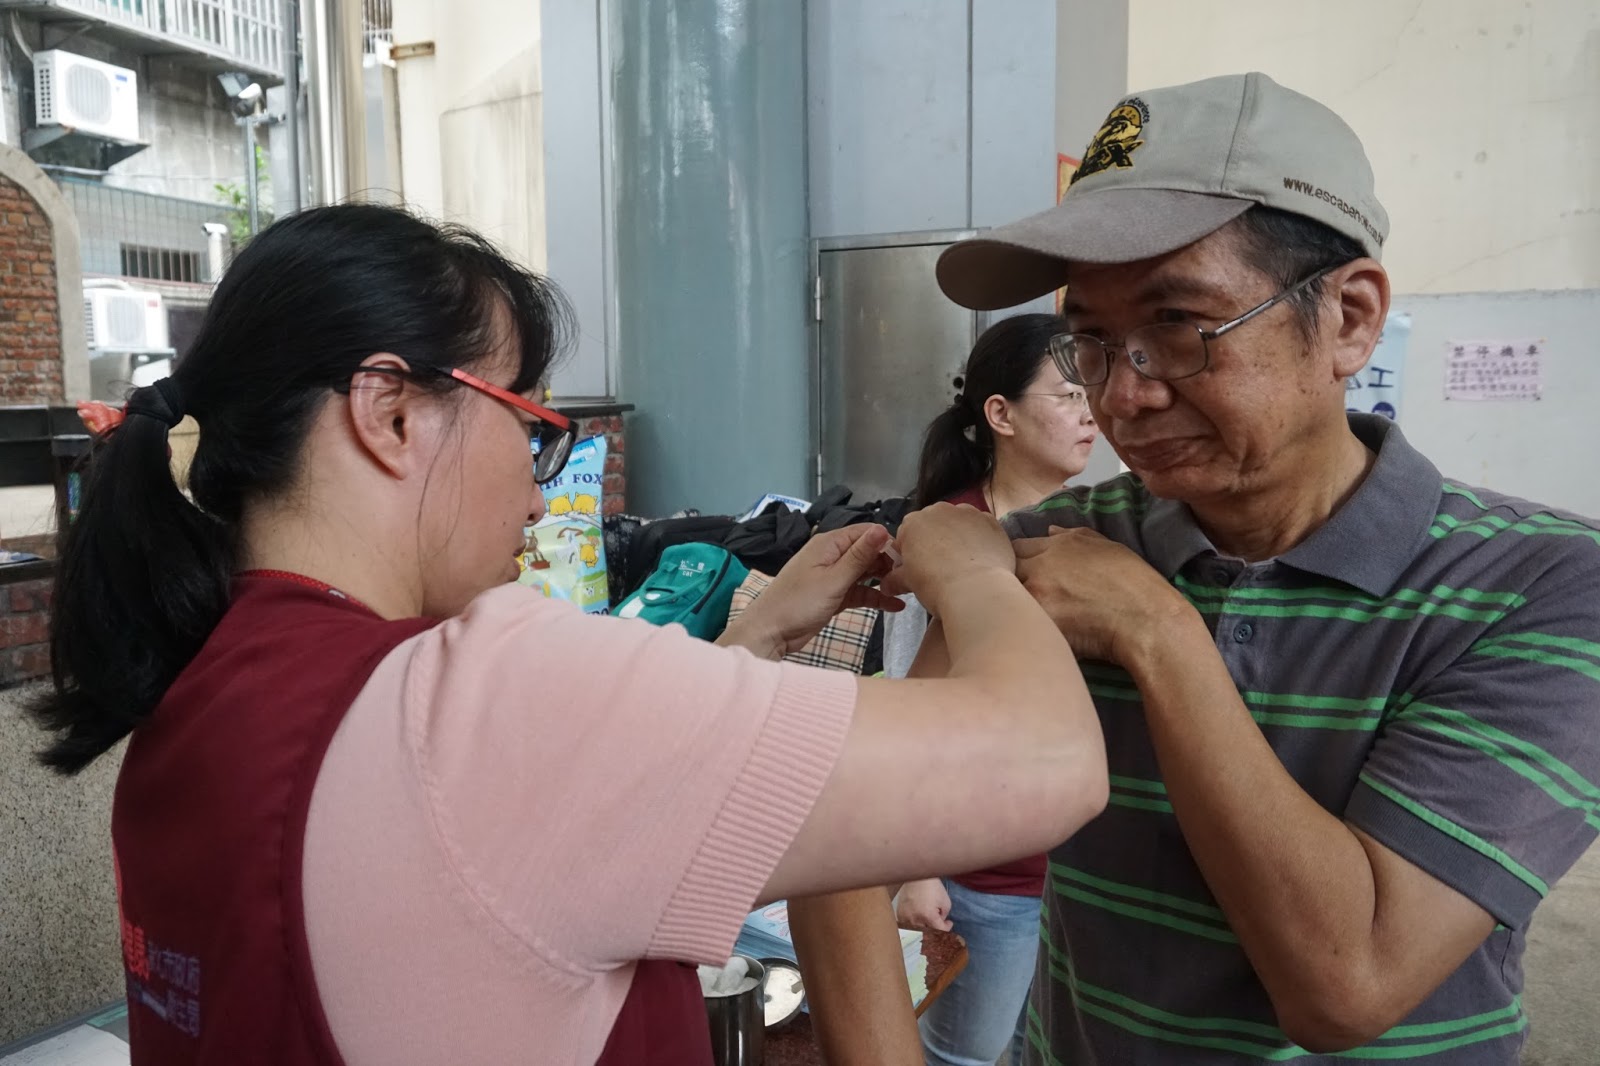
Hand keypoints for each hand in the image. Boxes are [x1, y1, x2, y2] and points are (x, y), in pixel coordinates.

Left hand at [725, 525, 903, 658]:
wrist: (770, 633)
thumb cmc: (797, 603)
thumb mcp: (833, 579)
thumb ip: (859, 556)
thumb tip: (882, 529)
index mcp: (829, 544)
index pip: (865, 532)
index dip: (887, 542)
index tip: (908, 558)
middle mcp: (832, 556)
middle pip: (868, 552)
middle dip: (889, 563)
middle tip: (909, 578)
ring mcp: (833, 576)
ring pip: (865, 573)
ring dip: (884, 581)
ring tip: (906, 591)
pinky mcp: (834, 595)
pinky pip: (860, 592)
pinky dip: (875, 597)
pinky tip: (895, 606)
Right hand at [882, 503, 1015, 615]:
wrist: (976, 589)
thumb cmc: (936, 585)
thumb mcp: (908, 583)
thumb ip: (894, 579)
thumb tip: (887, 584)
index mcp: (912, 523)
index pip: (906, 535)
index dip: (910, 554)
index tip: (916, 569)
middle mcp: (938, 510)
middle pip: (933, 525)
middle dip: (934, 542)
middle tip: (941, 567)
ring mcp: (966, 512)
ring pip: (958, 523)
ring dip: (958, 537)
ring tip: (964, 564)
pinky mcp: (989, 520)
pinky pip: (981, 527)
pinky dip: (980, 539)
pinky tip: (981, 559)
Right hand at [894, 878, 953, 932]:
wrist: (917, 876)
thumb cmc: (932, 887)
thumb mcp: (945, 901)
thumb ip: (944, 915)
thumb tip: (940, 921)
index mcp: (929, 916)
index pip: (940, 930)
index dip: (947, 928)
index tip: (948, 922)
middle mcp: (916, 919)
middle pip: (928, 932)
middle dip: (936, 927)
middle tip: (939, 921)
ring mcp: (906, 917)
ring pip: (917, 930)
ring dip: (924, 926)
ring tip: (928, 918)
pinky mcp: (900, 913)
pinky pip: (907, 925)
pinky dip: (913, 923)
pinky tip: (918, 917)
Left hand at [1014, 526, 1195, 663]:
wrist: (1147, 620)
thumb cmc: (1134, 584)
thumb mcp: (1106, 547)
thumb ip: (1071, 536)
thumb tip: (1049, 531)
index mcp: (1057, 545)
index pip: (1015, 547)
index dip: (1015, 561)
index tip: (1021, 574)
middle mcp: (1042, 565)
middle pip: (1004, 571)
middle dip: (1010, 582)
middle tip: (1021, 597)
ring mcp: (1039, 593)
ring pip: (1009, 597)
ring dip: (1015, 605)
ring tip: (1023, 617)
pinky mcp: (1041, 621)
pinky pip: (1021, 621)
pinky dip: (1024, 626)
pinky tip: (1032, 633)